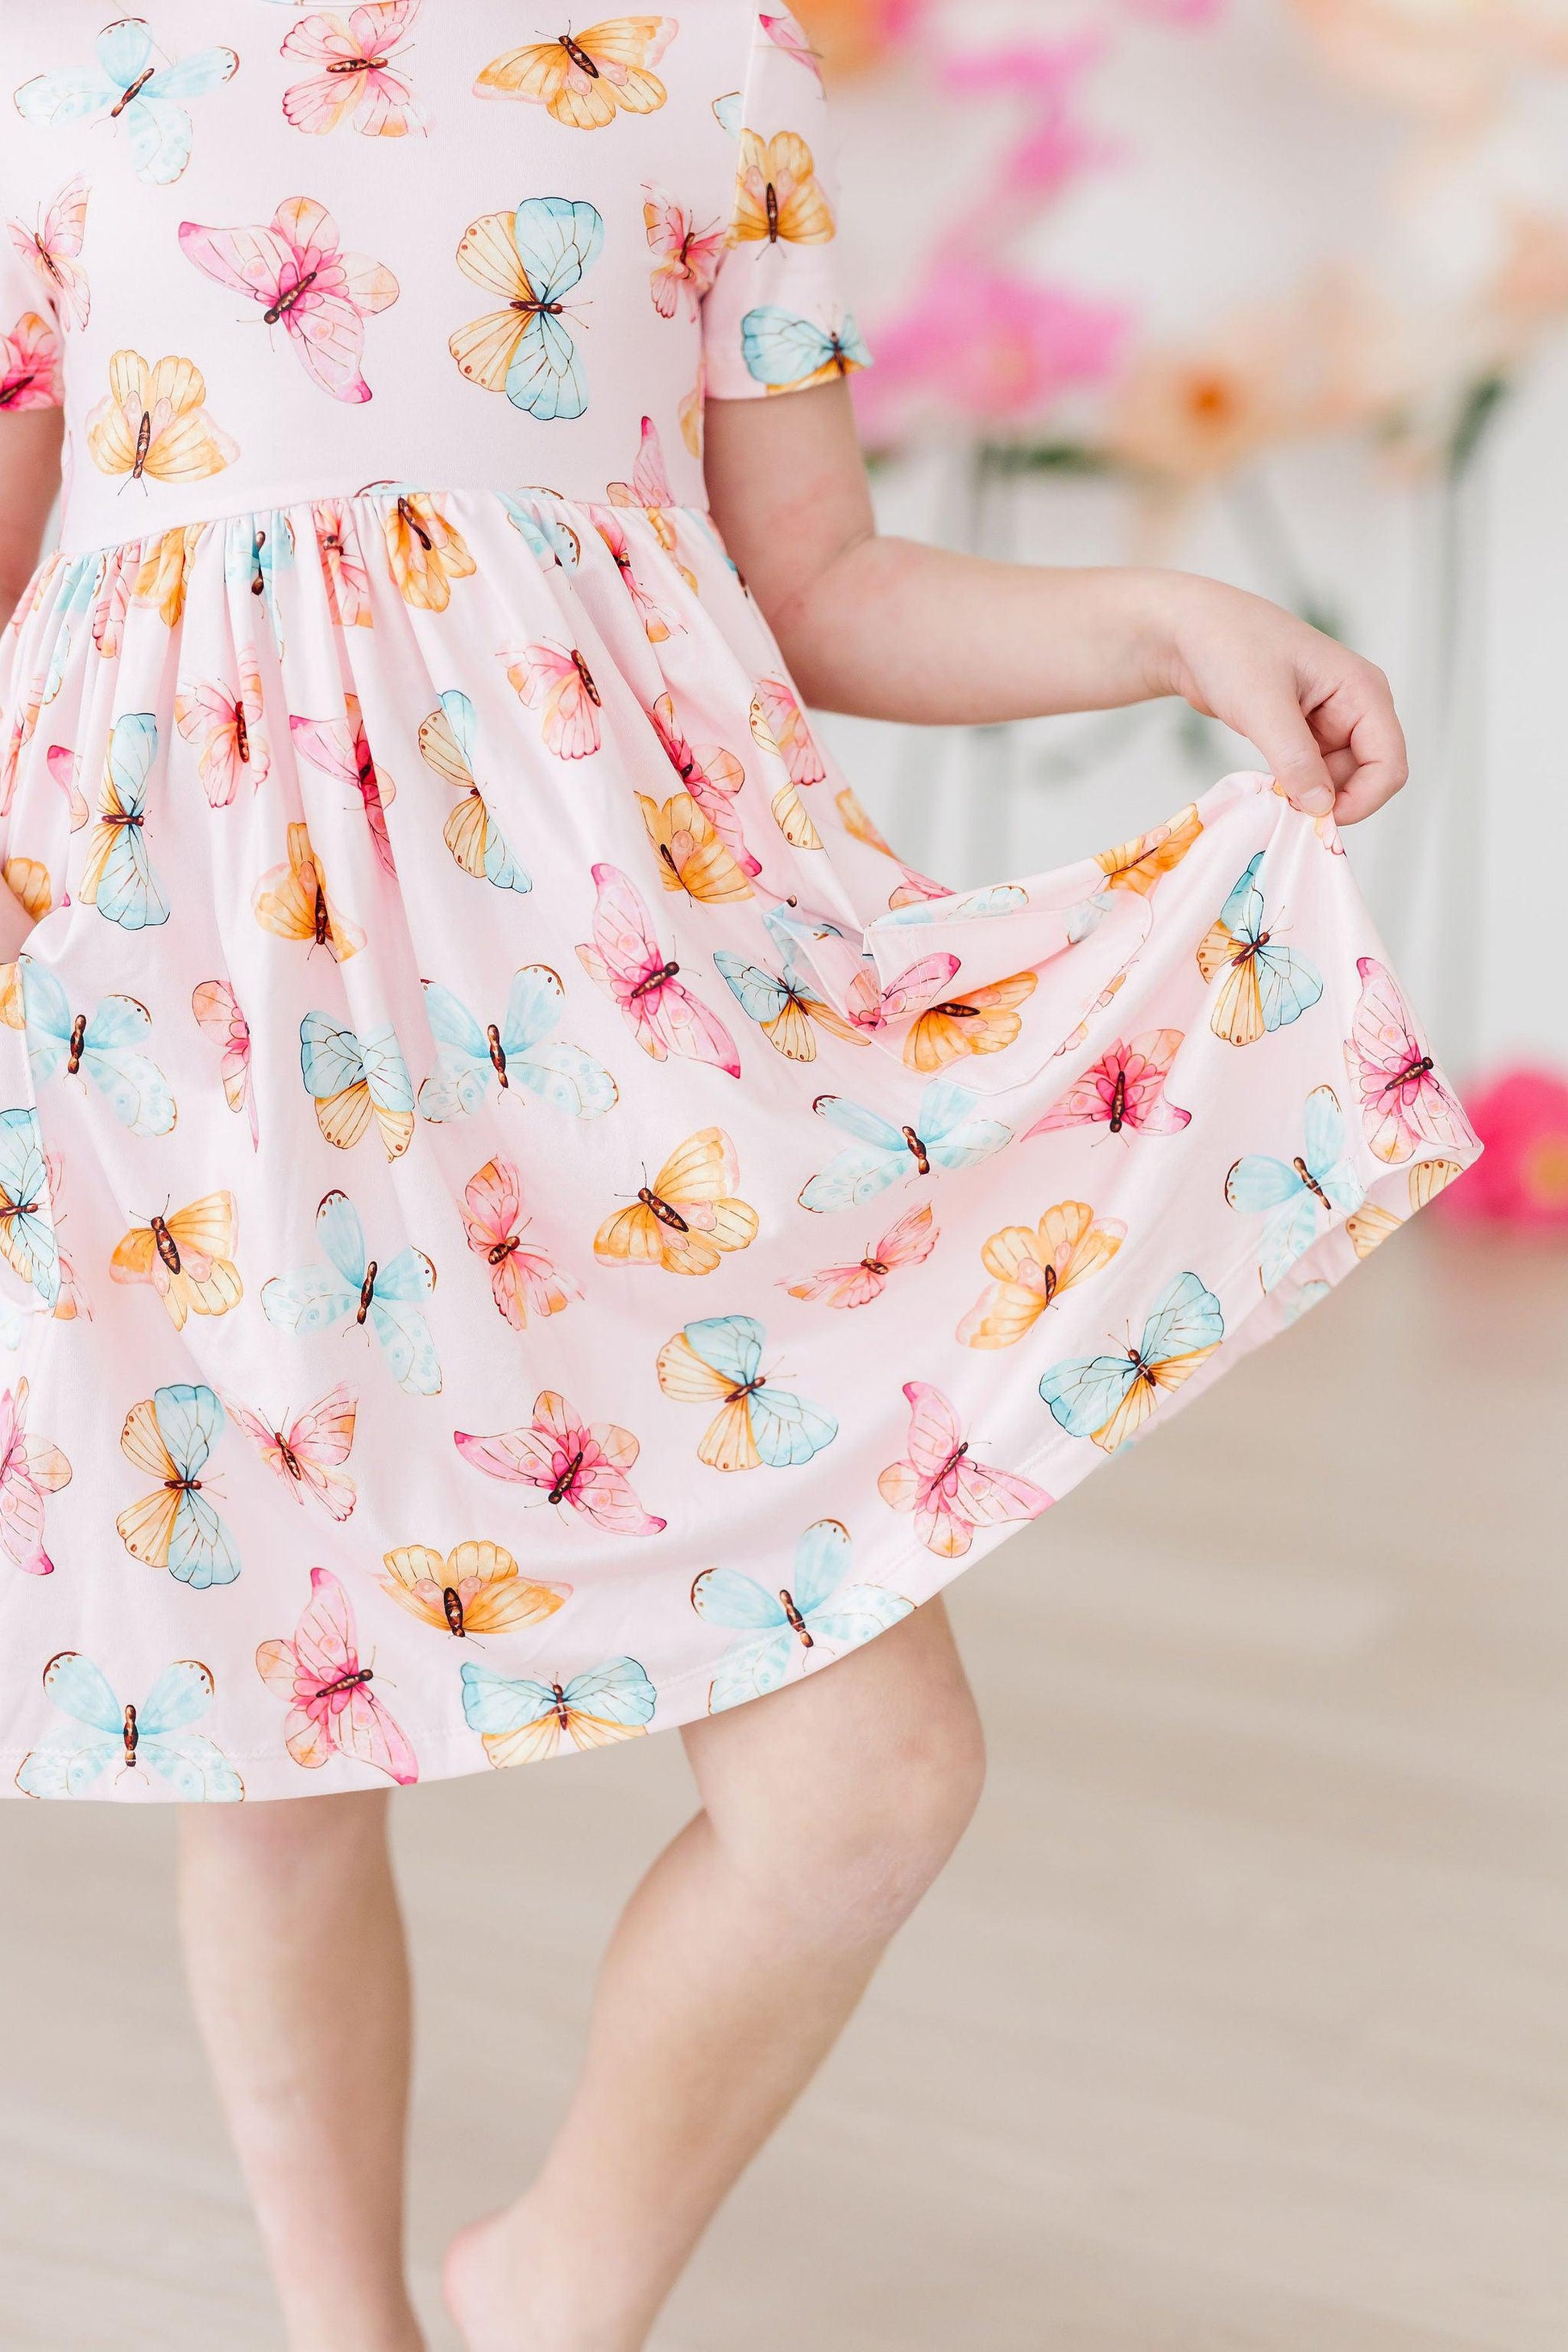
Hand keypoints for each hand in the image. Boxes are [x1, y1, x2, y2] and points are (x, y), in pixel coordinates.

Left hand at [1157, 576, 1406, 826]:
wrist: (1191, 631)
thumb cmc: (1231, 647)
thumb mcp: (1263, 705)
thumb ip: (1295, 757)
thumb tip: (1321, 807)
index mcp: (1363, 691)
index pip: (1389, 764)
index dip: (1362, 801)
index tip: (1316, 818)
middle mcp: (1356, 708)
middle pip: (1366, 778)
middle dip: (1330, 800)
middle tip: (1284, 809)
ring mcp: (1330, 722)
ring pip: (1336, 781)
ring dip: (1309, 796)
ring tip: (1270, 791)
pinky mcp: (1304, 734)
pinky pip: (1312, 774)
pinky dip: (1294, 787)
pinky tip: (1268, 784)